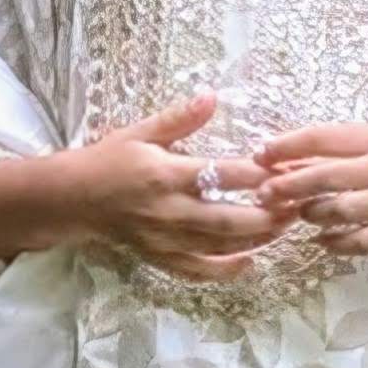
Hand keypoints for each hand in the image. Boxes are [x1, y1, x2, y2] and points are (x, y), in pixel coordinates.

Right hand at [69, 91, 289, 281]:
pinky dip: (225, 270)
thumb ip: (180, 119)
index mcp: (166, 175)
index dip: (259, 173)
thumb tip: (212, 97)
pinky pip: (197, 270)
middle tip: (296, 205)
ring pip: (219, 246)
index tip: (286, 167)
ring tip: (284, 226)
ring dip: (255, 239)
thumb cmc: (107, 160)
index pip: (223, 174)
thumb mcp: (140, 132)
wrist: (71, 199)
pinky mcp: (159, 257)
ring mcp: (164, 239)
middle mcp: (168, 211)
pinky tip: (250, 262)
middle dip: (267, 215)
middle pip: (228, 220)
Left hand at [251, 125, 367, 255]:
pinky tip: (324, 243)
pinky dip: (338, 244)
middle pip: (326, 176)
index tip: (259, 155)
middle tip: (264, 195)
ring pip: (341, 210)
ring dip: (313, 215)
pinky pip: (363, 240)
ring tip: (302, 217)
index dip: (287, 146)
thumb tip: (279, 161)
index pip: (321, 137)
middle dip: (289, 186)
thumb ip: (333, 157)